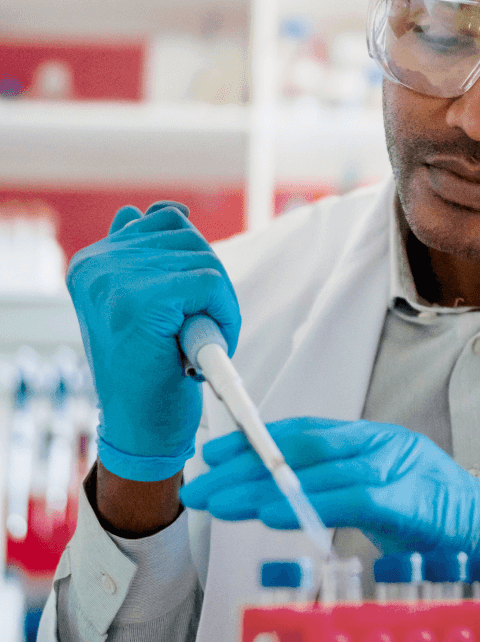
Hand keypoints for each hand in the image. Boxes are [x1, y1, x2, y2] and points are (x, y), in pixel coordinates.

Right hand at [67, 202, 239, 481]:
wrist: (141, 430)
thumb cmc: (150, 369)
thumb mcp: (144, 303)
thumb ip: (150, 256)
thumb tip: (168, 211)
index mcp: (93, 260)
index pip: (166, 221)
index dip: (191, 266)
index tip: (181, 307)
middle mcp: (97, 263)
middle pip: (191, 239)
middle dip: (208, 286)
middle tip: (191, 332)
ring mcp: (115, 280)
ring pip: (206, 261)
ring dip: (218, 305)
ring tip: (193, 342)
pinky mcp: (142, 300)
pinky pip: (213, 284)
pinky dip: (225, 316)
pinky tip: (203, 348)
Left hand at [179, 417, 479, 587]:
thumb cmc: (448, 525)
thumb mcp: (390, 500)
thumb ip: (346, 492)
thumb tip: (286, 498)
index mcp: (381, 441)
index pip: (310, 431)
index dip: (258, 440)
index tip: (214, 454)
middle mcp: (388, 443)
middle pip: (304, 444)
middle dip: (244, 462)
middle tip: (198, 480)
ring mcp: (403, 466)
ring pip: (319, 467)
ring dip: (259, 485)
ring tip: (216, 500)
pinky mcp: (413, 499)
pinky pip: (350, 496)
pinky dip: (306, 502)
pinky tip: (267, 513)